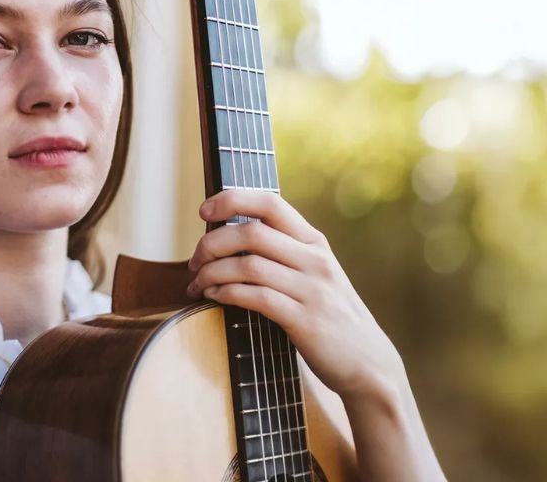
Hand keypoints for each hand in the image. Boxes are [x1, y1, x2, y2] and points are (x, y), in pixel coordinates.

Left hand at [186, 189, 404, 404]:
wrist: (367, 362)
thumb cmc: (329, 314)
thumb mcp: (314, 272)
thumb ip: (283, 250)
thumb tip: (228, 234)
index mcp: (314, 241)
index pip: (270, 202)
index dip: (231, 199)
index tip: (203, 210)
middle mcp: (314, 259)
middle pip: (251, 232)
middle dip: (211, 243)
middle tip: (194, 261)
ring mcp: (312, 289)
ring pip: (248, 265)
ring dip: (212, 272)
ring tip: (197, 284)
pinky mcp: (305, 320)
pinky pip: (256, 298)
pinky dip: (226, 293)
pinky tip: (213, 297)